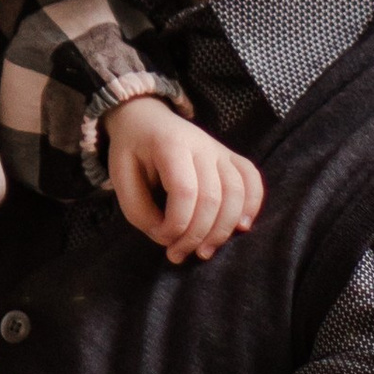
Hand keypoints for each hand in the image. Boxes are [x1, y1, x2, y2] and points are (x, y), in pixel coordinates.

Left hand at [104, 98, 264, 261]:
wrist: (146, 119)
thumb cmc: (132, 151)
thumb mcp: (120, 177)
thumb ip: (139, 211)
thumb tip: (168, 237)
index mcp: (170, 145)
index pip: (184, 191)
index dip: (176, 224)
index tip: (162, 239)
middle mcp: (201, 144)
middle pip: (213, 197)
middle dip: (197, 235)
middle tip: (178, 255)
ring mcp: (220, 149)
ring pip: (237, 192)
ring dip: (223, 229)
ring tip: (205, 251)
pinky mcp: (231, 156)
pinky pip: (252, 180)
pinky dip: (252, 206)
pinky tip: (241, 228)